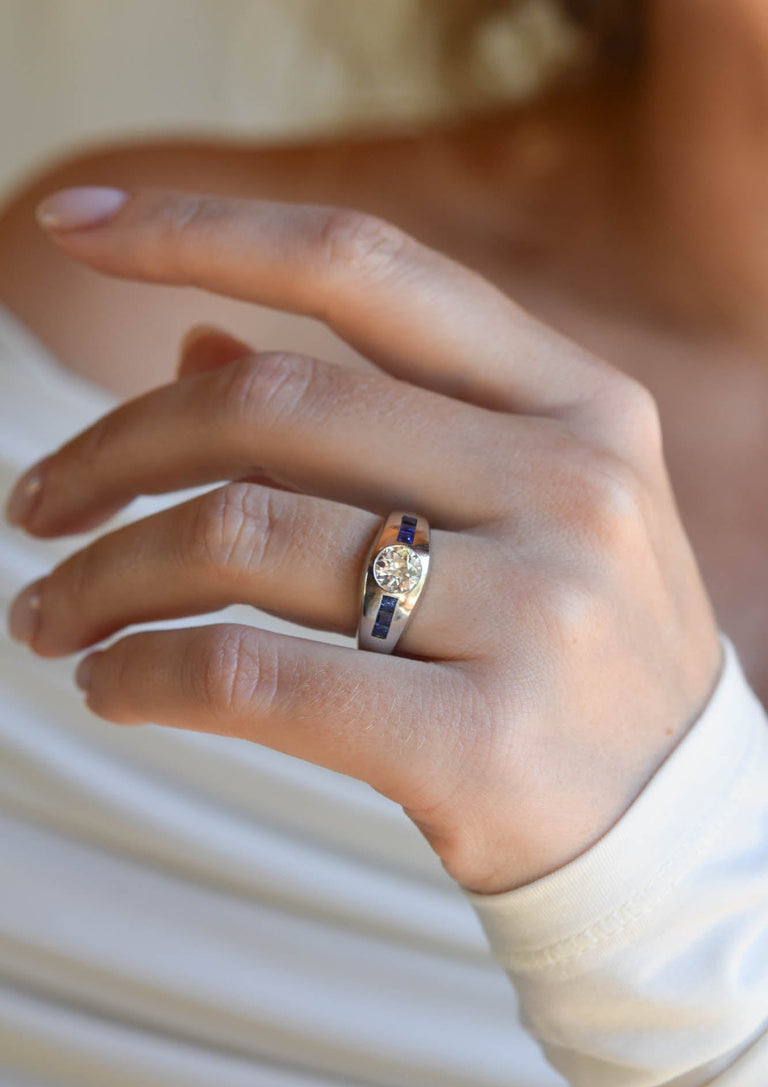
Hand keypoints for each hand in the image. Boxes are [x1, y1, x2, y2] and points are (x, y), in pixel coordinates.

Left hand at [5, 187, 721, 894]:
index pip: (363, 269)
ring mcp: (535, 612)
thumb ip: (370, 415)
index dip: (202, 228)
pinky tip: (112, 686)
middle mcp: (568, 484)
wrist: (674, 825)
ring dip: (105, 574)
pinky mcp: (481, 741)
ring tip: (48, 614)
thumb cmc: (575, 652)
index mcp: (578, 403)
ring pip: (241, 538)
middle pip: (272, 402)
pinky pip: (253, 677)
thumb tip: (192, 344)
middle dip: (113, 448)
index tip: (76, 220)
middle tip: (35, 503)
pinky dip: (147, 673)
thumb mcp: (521, 505)